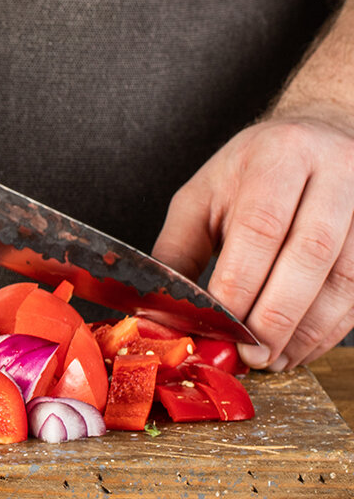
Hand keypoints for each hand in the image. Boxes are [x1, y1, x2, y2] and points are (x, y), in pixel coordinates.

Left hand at [152, 110, 353, 368]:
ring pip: (346, 278)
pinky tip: (302, 347)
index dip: (242, 282)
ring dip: (308, 330)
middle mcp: (332, 173)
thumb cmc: (250, 173)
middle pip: (310, 253)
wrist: (316, 139)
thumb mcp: (203, 194)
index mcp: (278, 155)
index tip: (222, 325)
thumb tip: (163, 307)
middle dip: (278, 314)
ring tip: (275, 359)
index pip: (261, 225)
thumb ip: (179, 248)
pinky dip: (331, 328)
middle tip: (252, 354)